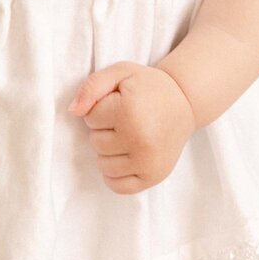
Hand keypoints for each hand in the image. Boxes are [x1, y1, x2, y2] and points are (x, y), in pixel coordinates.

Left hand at [68, 61, 195, 194]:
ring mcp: (147, 161)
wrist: (185, 102)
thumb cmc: (147, 87)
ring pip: (103, 165)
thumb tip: (73, 111)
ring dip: (109, 151)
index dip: (100, 108)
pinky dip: (115, 174)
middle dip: (104, 129)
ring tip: (127, 135)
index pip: (89, 118)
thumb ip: (92, 86)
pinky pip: (118, 186)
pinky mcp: (153, 177)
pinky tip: (126, 156)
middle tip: (125, 119)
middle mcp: (139, 139)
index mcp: (129, 111)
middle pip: (95, 142)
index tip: (118, 103)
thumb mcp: (120, 73)